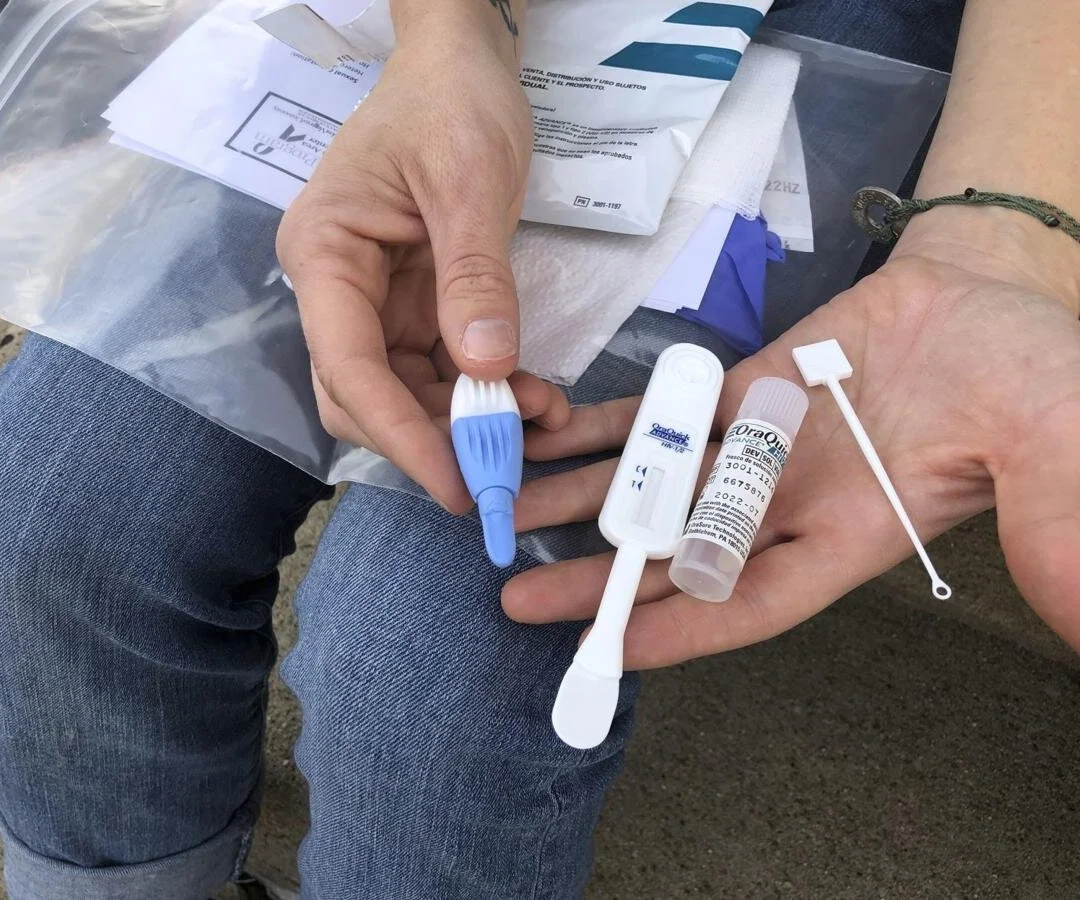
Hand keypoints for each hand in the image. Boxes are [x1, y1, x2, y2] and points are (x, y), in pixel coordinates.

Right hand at [277, 32, 559, 511]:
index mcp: (325, 255)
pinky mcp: (415, 305)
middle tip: (501, 470)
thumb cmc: (452, 100)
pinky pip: (442, 368)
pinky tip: (532, 396)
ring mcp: (377, 302)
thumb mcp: (470, 182)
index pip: (348, 366)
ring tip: (538, 419)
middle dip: (431, 438)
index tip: (455, 481)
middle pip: (364, 395)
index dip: (400, 434)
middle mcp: (339, 289)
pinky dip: (484, 390)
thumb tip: (485, 369)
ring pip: (407, 392)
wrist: (462, 62)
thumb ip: (475, 278)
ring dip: (467, 421)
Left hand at [503, 223, 1079, 667]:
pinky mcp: (737, 388)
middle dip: (599, 580)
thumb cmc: (1032, 375)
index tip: (606, 653)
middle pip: (676, 554)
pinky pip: (659, 413)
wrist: (991, 290)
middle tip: (517, 601)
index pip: (750, 602)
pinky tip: (549, 437)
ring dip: (582, 502)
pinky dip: (604, 426)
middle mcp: (787, 503)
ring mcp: (755, 446)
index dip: (680, 632)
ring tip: (509, 517)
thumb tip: (1075, 606)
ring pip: (653, 483)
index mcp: (849, 537)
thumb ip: (1052, 521)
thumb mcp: (1051, 446)